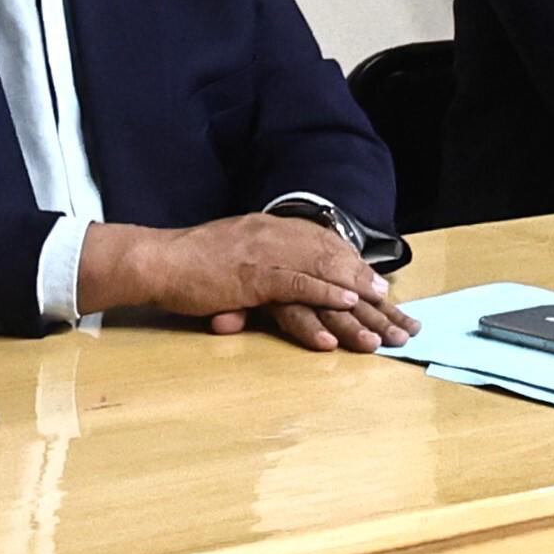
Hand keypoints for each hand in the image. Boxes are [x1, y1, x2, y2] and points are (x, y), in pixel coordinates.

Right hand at [82, 213, 413, 350]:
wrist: (156, 261)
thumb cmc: (189, 267)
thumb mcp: (234, 264)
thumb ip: (263, 276)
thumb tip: (288, 297)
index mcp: (273, 230)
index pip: (327, 249)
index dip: (358, 272)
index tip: (384, 296)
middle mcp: (277, 235)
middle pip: (335, 262)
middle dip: (370, 292)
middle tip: (397, 317)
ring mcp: (265, 253)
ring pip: (323, 274)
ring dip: (356, 300)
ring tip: (382, 322)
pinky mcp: (253, 274)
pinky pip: (296, 283)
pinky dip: (324, 293)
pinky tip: (347, 304)